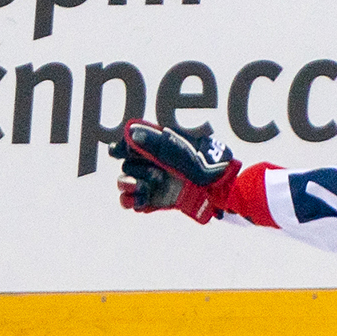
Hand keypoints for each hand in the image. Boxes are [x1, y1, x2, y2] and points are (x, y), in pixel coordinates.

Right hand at [109, 120, 239, 223]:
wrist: (220, 190)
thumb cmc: (205, 165)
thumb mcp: (182, 151)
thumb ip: (157, 144)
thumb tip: (132, 133)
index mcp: (156, 146)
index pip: (129, 144)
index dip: (119, 148)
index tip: (116, 152)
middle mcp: (151, 163)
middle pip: (126, 166)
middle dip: (134, 171)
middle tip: (157, 176)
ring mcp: (151, 182)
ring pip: (124, 184)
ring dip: (127, 187)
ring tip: (140, 189)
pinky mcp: (153, 200)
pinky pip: (133, 202)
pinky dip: (132, 202)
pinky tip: (142, 201)